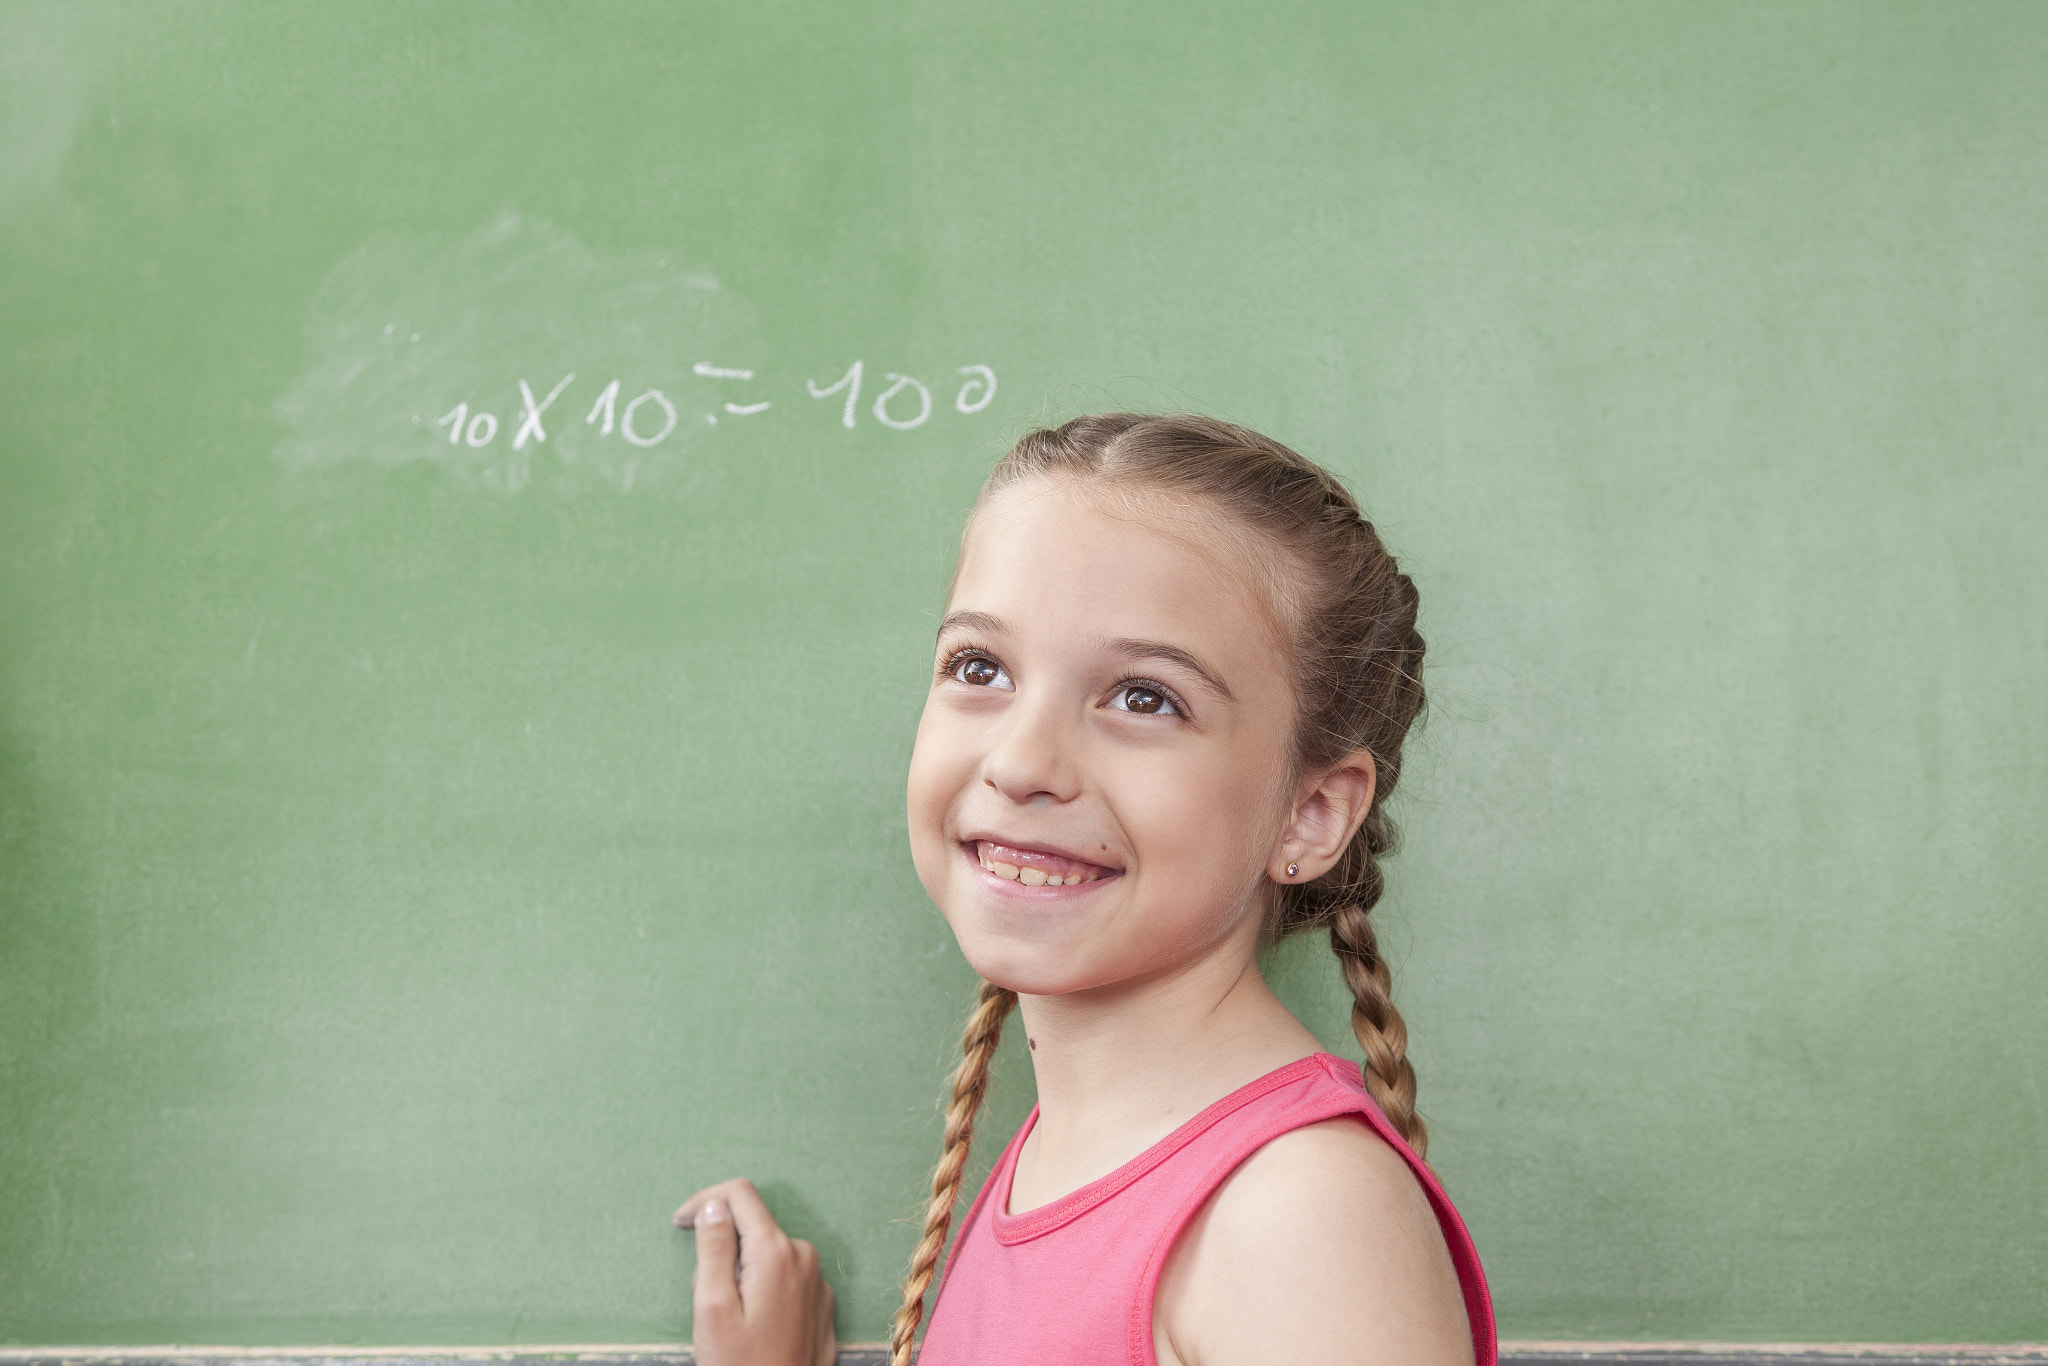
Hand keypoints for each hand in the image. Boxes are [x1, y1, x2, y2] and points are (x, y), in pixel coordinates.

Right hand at [674, 1178, 836, 1365]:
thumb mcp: (713, 1307)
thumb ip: (713, 1248)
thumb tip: (714, 1204)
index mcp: (776, 1251)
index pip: (739, 1194)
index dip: (704, 1200)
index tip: (679, 1224)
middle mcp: (804, 1256)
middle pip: (751, 1228)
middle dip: (721, 1250)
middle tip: (705, 1299)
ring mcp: (817, 1280)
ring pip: (767, 1255)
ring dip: (741, 1273)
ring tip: (729, 1322)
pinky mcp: (821, 1303)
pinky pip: (785, 1278)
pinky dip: (762, 1289)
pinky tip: (752, 1328)